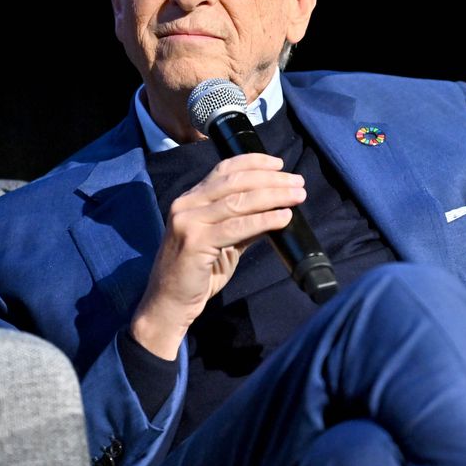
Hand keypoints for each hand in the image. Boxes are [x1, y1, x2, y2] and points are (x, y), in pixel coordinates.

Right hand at [130, 153, 305, 358]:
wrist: (168, 303)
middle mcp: (186, 205)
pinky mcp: (195, 242)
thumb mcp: (222, 242)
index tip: (278, 163)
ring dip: (273, 196)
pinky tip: (284, 218)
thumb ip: (243, 224)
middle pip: (235, 182)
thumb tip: (276, 210)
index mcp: (190, 200)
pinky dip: (264, 220)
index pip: (224, 170)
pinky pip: (237, 226)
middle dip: (270, 179)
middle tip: (297, 182)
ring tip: (297, 196)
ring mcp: (188, 222)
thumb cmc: (196, 273)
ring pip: (238, 201)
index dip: (253, 162)